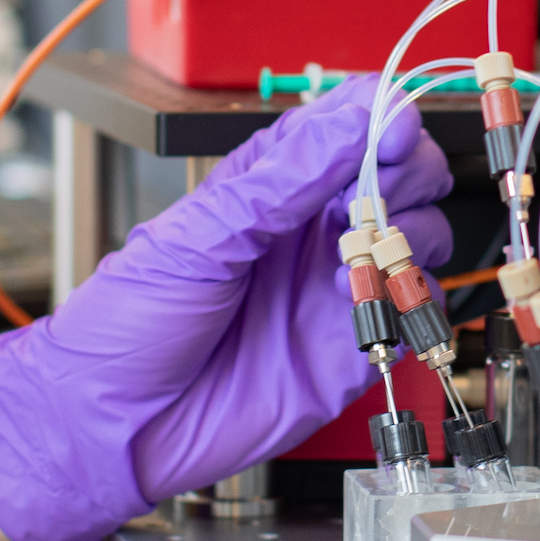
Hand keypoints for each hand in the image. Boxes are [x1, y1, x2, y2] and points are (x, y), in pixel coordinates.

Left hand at [0, 75, 453, 540]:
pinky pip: (413, 306)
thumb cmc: (133, 321)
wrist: (116, 424)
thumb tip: (356, 116)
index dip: (383, 117)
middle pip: (402, 171)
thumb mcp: (202, 233)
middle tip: (375, 194)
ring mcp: (336, 283)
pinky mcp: (354, 343)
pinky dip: (409, 293)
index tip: (392, 128)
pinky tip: (359, 295)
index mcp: (271, 184)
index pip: (351, 125)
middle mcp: (312, 228)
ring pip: (422, 232)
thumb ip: (285, 176)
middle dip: (408, 171)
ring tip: (362, 251)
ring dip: (412, 231)